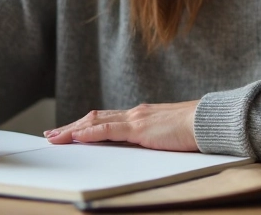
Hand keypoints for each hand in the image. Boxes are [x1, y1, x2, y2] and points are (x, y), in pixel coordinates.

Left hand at [44, 100, 198, 151]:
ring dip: (72, 130)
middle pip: (94, 118)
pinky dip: (90, 133)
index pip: (106, 118)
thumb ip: (153, 137)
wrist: (208, 122)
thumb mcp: (168, 135)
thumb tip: (143, 147)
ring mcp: (135, 119)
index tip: (70, 131)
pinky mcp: (139, 128)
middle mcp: (134, 113)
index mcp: (141, 115)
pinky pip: (108, 130)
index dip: (85, 125)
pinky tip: (76, 136)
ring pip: (95, 122)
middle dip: (71, 127)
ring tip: (55, 137)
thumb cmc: (194, 130)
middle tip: (52, 135)